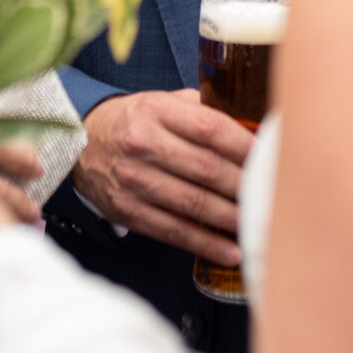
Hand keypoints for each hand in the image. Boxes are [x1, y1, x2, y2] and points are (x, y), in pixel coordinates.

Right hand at [73, 88, 252, 264]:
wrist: (79, 143)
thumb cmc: (132, 121)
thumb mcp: (160, 101)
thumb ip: (201, 108)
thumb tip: (251, 122)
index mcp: (155, 110)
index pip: (210, 128)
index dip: (245, 146)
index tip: (270, 157)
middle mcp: (142, 143)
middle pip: (207, 169)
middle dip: (245, 185)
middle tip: (273, 194)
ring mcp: (133, 180)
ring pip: (194, 204)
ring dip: (232, 218)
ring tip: (259, 224)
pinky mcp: (127, 210)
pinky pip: (174, 231)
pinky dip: (205, 244)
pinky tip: (231, 250)